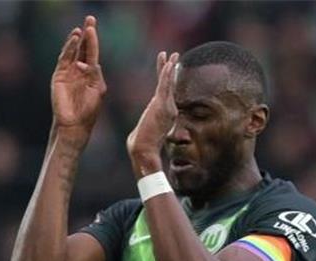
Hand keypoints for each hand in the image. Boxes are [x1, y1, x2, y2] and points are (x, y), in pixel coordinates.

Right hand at [51, 16, 106, 133]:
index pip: (91, 52)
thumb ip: (95, 73)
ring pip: (72, 51)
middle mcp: (78, 69)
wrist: (75, 124)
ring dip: (76, 40)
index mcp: (90, 73)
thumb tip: (90, 61)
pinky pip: (64, 59)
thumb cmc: (88, 109)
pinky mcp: (59, 75)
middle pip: (82, 47)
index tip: (93, 25)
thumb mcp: (97, 89)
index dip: (92, 39)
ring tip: (81, 29)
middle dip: (86, 34)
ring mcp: (68, 72)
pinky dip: (69, 48)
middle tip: (90, 18)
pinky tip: (74, 40)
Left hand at [126, 51, 179, 174]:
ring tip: (174, 55)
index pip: (166, 92)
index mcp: (165, 113)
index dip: (168, 79)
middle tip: (175, 56)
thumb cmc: (141, 146)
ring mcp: (167, 107)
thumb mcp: (144, 132)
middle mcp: (169, 109)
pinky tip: (169, 63)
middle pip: (170, 85)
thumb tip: (141, 132)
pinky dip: (168, 74)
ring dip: (171, 68)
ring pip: (169, 83)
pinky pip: (166, 86)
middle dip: (171, 70)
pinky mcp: (162, 106)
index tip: (168, 67)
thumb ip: (146, 127)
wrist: (144, 151)